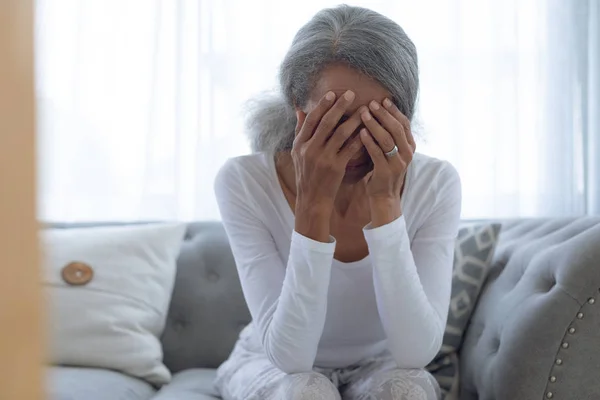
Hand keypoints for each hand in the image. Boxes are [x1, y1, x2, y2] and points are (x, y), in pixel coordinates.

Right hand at [291, 90, 365, 239]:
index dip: (322, 105)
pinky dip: (359, 138)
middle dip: (339, 106)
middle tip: (351, 93)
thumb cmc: (306, 173)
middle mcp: (310, 149)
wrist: (312, 198)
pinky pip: (350, 148)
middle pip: (326, 123)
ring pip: (340, 133)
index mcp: (299, 144)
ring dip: (353, 119)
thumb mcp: (297, 153)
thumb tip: (300, 110)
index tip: (332, 93)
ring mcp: (323, 158)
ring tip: (364, 109)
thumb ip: (300, 131)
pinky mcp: (336, 167)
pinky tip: (367, 129)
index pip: (311, 120)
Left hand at [359, 98, 415, 225]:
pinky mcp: (386, 171)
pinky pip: (377, 153)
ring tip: (364, 113)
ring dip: (375, 124)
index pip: (404, 123)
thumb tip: (379, 112)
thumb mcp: (390, 151)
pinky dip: (369, 141)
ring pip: (388, 139)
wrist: (384, 197)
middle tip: (371, 103)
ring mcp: (398, 163)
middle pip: (396, 128)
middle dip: (384, 114)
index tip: (383, 100)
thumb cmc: (383, 170)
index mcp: (410, 146)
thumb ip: (388, 135)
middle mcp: (407, 153)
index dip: (394, 111)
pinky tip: (360, 132)